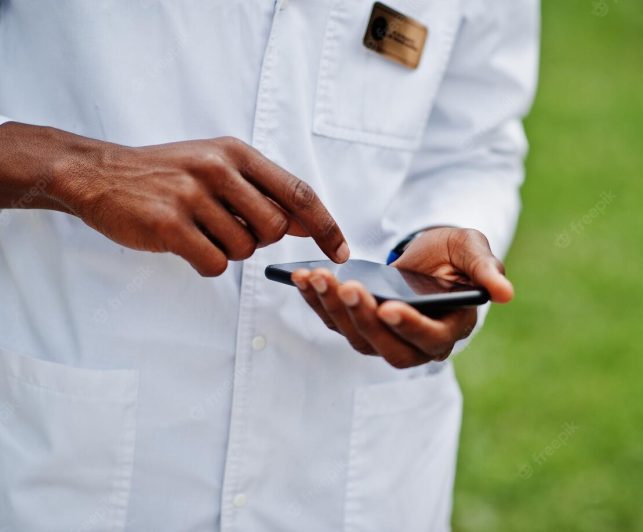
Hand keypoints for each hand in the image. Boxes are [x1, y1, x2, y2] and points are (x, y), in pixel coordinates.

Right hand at [0, 123, 348, 275]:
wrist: (100, 174)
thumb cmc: (167, 174)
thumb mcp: (218, 167)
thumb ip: (263, 192)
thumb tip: (309, 224)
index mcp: (237, 153)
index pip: (299, 193)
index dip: (326, 226)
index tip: (342, 252)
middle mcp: (219, 168)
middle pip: (275, 228)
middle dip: (259, 239)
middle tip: (227, 228)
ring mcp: (193, 195)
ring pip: (244, 249)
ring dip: (227, 251)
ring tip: (198, 230)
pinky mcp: (169, 223)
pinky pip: (215, 264)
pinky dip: (206, 264)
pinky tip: (185, 245)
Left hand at [291, 228, 512, 367]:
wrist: (429, 255)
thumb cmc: (456, 254)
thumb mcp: (473, 251)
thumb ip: (487, 270)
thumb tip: (506, 293)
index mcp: (449, 329)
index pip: (430, 339)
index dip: (410, 327)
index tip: (390, 307)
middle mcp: (416, 344)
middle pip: (388, 348)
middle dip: (364, 319)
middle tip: (349, 287)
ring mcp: (384, 338)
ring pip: (357, 338)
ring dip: (335, 310)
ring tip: (319, 277)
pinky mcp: (359, 325)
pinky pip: (335, 321)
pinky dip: (316, 301)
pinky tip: (302, 277)